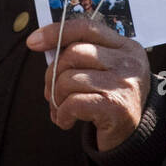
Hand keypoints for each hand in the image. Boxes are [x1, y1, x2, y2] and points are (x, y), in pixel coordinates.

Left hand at [27, 19, 151, 151]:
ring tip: (60, 110)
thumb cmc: (110, 100)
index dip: (56, 32)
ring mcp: (124, 84)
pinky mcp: (116, 107)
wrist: (132, 137)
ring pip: (69, 79)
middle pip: (73, 53)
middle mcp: (129, 62)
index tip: (33, 41)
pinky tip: (67, 121)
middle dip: (53, 74)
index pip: (86, 28)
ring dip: (56, 98)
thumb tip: (40, 42)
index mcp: (126, 47)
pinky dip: (63, 114)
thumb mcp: (103, 70)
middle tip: (51, 93)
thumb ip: (82, 55)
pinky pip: (73, 103)